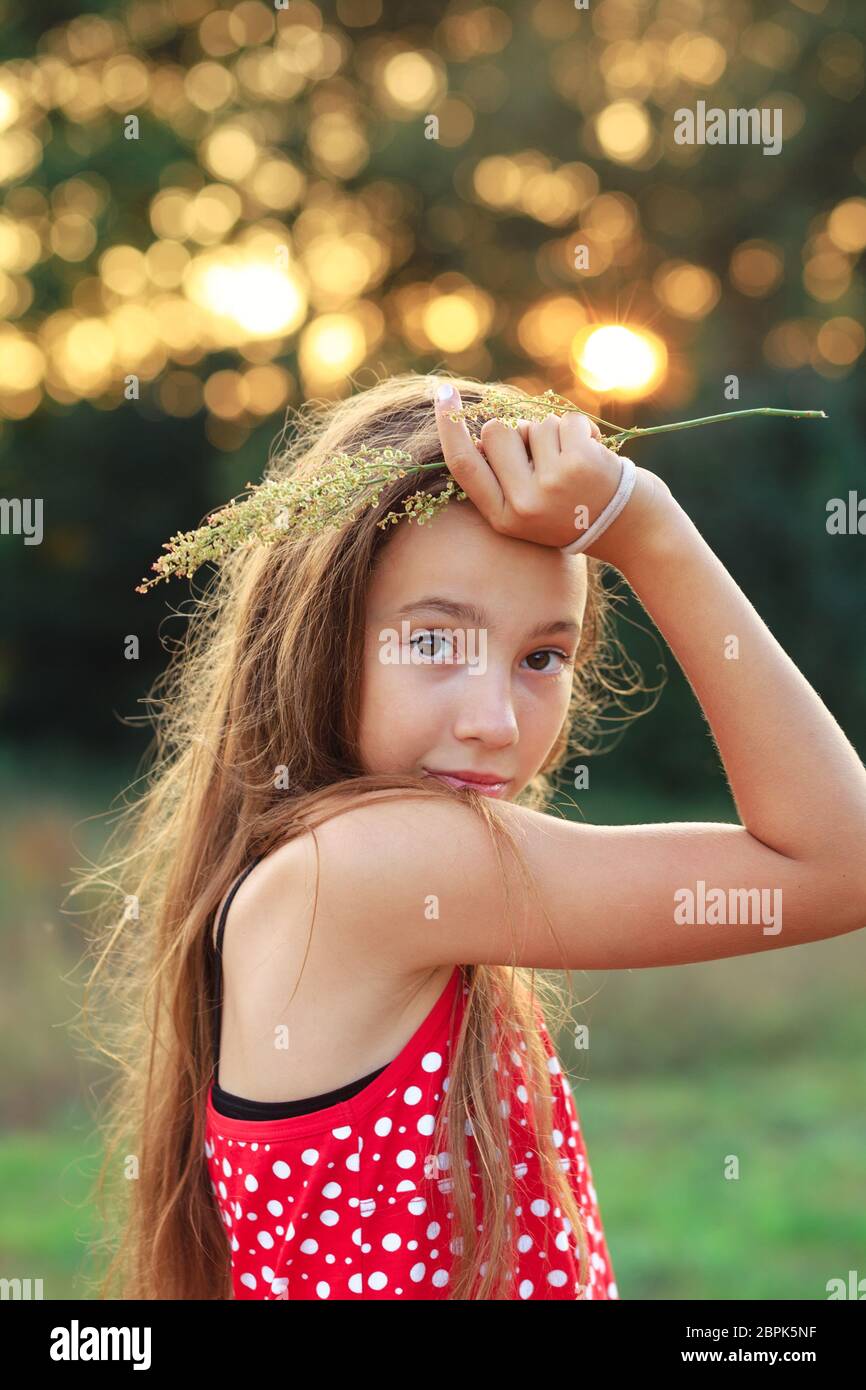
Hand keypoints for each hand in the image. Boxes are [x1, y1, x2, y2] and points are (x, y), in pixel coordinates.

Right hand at [433, 382, 672, 569]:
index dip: (448, 427)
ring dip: (556, 435)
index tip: (443, 393)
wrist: (634, 533)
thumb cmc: (577, 513)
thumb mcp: (532, 512)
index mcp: (503, 518)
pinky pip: (566, 421)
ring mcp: (551, 483)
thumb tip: (484, 434)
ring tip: (576, 465)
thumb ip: (504, 479)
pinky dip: (582, 431)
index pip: (463, 465)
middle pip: (496, 432)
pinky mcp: (580, 463)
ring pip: (535, 424)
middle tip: (547, 458)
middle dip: (519, 432)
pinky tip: (595, 456)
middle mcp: (523, 504)